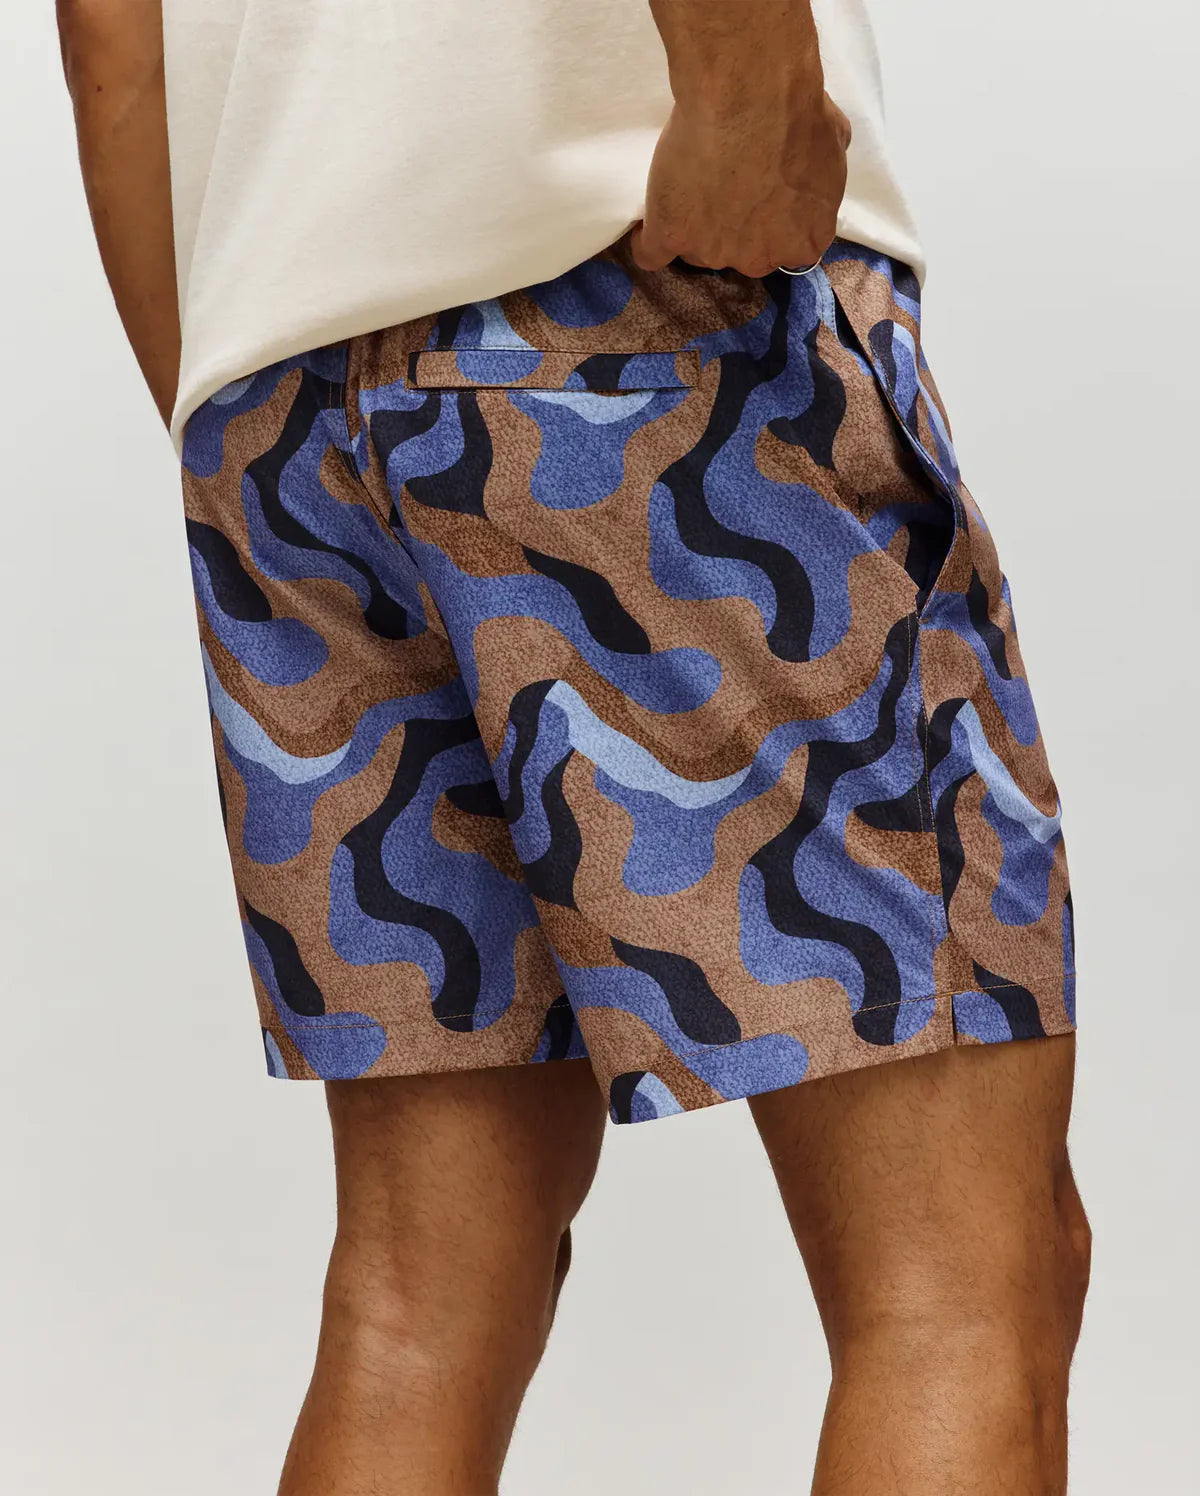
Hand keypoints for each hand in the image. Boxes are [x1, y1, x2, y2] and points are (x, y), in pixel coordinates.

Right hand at [631, 91, 850, 277]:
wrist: (747, 94)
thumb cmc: (796, 112)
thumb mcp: (834, 142)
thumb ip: (820, 172)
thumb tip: (812, 166)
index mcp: (804, 241)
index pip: (783, 248)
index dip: (770, 222)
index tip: (759, 200)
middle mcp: (760, 259)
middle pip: (739, 254)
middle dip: (732, 228)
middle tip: (723, 186)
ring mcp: (713, 253)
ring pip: (697, 251)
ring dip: (694, 227)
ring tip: (688, 184)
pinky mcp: (671, 237)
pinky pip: (650, 253)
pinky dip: (648, 241)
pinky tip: (648, 225)